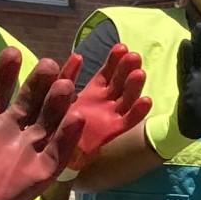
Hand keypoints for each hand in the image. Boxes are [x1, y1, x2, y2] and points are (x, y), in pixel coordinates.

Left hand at [0, 48, 108, 199]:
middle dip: (40, 82)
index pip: (0, 88)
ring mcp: (28, 150)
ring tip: (65, 84)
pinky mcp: (40, 172)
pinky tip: (76, 118)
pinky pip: (59, 151)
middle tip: (49, 64)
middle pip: (31, 100)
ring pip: (49, 121)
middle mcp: (11, 130)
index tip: (14, 53)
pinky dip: (68, 136)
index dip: (7, 71)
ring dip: (58, 103)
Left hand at [53, 43, 149, 171]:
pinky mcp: (112, 131)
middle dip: (126, 69)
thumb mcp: (54, 93)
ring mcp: (109, 116)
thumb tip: (69, 57)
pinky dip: (137, 112)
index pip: (106, 73)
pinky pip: (127, 121)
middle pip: (119, 83)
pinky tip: (147, 100)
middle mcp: (104, 102)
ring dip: (133, 86)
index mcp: (92, 92)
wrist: (53, 152)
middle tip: (133, 56)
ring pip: (125, 98)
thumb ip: (64, 76)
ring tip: (139, 74)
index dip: (113, 61)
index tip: (121, 47)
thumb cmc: (53, 121)